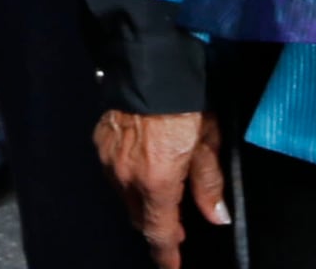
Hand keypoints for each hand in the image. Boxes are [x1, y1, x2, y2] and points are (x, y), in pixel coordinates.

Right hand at [90, 112, 226, 268]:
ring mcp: (109, 160)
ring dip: (143, 201)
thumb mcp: (207, 143)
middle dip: (158, 226)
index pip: (159, 232)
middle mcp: (126, 177)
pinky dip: (129, 178)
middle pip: (141, 218)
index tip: (171, 268)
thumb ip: (208, 185)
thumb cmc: (183, 103)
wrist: (146, 66)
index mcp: (156, 182)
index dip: (166, 255)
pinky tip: (142, 164)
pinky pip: (114, 173)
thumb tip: (216, 216)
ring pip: (126, 197)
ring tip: (161, 191)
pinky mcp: (99, 143)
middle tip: (177, 225)